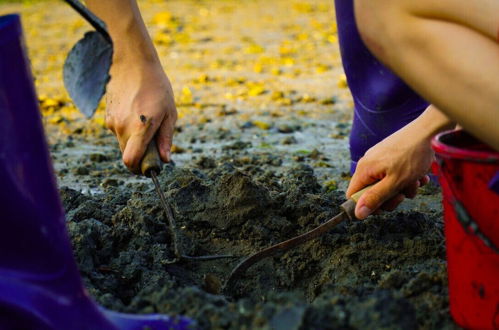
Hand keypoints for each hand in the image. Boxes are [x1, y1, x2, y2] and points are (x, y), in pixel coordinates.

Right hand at [105, 59, 176, 173]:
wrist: (132, 62)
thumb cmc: (156, 86)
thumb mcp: (169, 112)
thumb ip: (166, 138)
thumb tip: (165, 159)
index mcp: (139, 128)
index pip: (131, 161)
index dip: (139, 169)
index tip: (150, 166)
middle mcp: (122, 127)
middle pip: (127, 156)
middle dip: (140, 156)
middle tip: (154, 146)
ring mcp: (112, 122)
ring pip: (123, 143)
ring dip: (134, 142)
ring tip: (147, 121)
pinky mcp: (107, 116)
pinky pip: (119, 132)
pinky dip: (128, 130)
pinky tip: (137, 113)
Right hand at [346, 122, 433, 218]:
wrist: (429, 131)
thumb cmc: (412, 155)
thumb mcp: (395, 182)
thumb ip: (375, 198)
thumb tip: (357, 213)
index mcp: (364, 170)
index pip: (353, 195)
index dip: (366, 205)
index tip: (384, 206)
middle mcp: (368, 164)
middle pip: (371, 192)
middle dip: (390, 197)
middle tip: (403, 194)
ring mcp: (379, 159)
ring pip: (386, 185)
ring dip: (403, 188)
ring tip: (416, 180)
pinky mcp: (390, 157)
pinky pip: (394, 175)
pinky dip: (407, 178)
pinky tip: (419, 175)